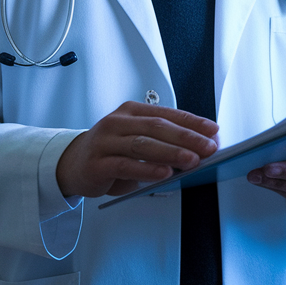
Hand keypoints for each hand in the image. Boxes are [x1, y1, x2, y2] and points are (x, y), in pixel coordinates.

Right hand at [56, 102, 218, 198]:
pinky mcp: (97, 163)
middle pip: (157, 126)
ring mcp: (105, 141)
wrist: (72, 164)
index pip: (166, 114)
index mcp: (130, 111)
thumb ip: (160, 142)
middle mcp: (117, 122)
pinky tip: (164, 172)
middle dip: (186, 137)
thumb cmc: (110, 152)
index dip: (192, 122)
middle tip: (208, 147)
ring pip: (143, 144)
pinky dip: (147, 169)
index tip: (213, 130)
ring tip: (192, 160)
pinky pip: (126, 165)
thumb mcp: (135, 140)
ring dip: (171, 152)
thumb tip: (197, 151)